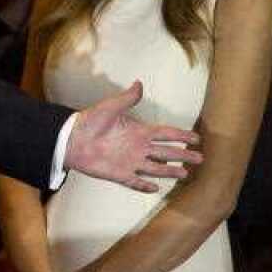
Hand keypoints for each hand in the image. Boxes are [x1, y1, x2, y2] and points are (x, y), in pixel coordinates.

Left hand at [64, 81, 201, 192]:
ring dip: (170, 171)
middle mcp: (138, 147)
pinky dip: (144, 186)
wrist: (71, 139)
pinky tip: (156, 188)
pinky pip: (135, 182)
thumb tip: (139, 82)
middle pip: (166, 153)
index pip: (165, 133)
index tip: (196, 138)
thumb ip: (126, 99)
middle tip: (200, 158)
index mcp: (138, 131)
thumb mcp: (109, 107)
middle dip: (183, 155)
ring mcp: (130, 162)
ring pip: (156, 168)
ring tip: (185, 174)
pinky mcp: (119, 173)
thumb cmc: (89, 121)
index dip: (181, 135)